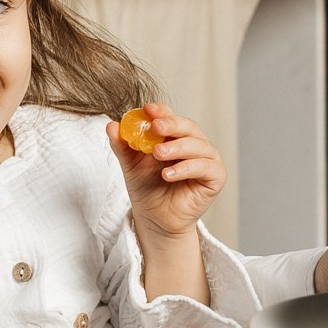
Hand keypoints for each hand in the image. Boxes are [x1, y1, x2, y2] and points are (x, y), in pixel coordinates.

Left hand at [110, 102, 225, 242]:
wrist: (154, 218)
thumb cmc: (147, 188)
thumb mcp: (130, 164)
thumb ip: (123, 146)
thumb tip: (111, 125)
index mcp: (174, 135)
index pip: (170, 116)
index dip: (161, 111)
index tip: (147, 109)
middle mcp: (194, 143)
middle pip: (188, 126)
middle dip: (171, 125)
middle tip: (155, 127)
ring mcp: (207, 159)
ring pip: (198, 145)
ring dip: (177, 147)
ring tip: (157, 153)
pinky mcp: (215, 176)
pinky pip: (204, 167)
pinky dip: (186, 168)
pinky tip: (168, 174)